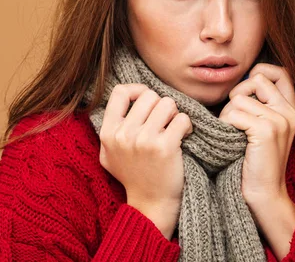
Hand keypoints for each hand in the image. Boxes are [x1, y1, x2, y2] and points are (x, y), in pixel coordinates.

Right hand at [99, 83, 192, 238]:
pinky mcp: (164, 147)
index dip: (137, 90)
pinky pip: (182, 118)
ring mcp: (143, 140)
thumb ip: (111, 127)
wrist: (151, 204)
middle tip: (165, 122)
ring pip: (167, 103)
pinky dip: (186, 126)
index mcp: (108, 133)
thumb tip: (123, 96)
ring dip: (175, 115)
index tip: (148, 100)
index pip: (120, 92)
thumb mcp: (109, 153)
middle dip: (161, 105)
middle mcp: (123, 135)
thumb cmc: (133, 176)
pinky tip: (183, 138)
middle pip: (149, 96)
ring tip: (174, 129)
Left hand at [218, 63, 294, 205]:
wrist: (264, 195)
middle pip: (256, 80)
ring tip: (234, 135)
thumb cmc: (255, 162)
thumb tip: (243, 80)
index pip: (280, 72)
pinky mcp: (266, 130)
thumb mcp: (265, 129)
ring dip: (228, 115)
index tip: (247, 92)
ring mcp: (279, 120)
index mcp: (291, 109)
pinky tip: (232, 141)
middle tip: (236, 120)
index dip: (259, 73)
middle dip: (238, 96)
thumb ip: (260, 105)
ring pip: (239, 98)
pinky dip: (226, 125)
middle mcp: (288, 112)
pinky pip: (234, 114)